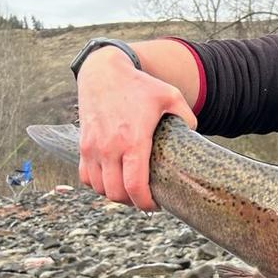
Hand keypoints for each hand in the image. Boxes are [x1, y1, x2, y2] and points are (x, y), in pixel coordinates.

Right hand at [76, 47, 196, 211]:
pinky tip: (113, 181)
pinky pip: (85, 177)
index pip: (134, 186)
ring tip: (131, 191)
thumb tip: (195, 138)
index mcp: (133, 140)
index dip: (146, 203)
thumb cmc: (140, 85)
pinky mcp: (82, 145)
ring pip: (99, 188)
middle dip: (133, 202)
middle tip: (146, 199)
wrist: (103, 71)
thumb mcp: (171, 97)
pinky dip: (98, 185)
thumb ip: (188, 118)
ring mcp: (92, 147)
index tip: (156, 205)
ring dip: (115, 195)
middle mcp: (109, 147)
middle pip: (116, 193)